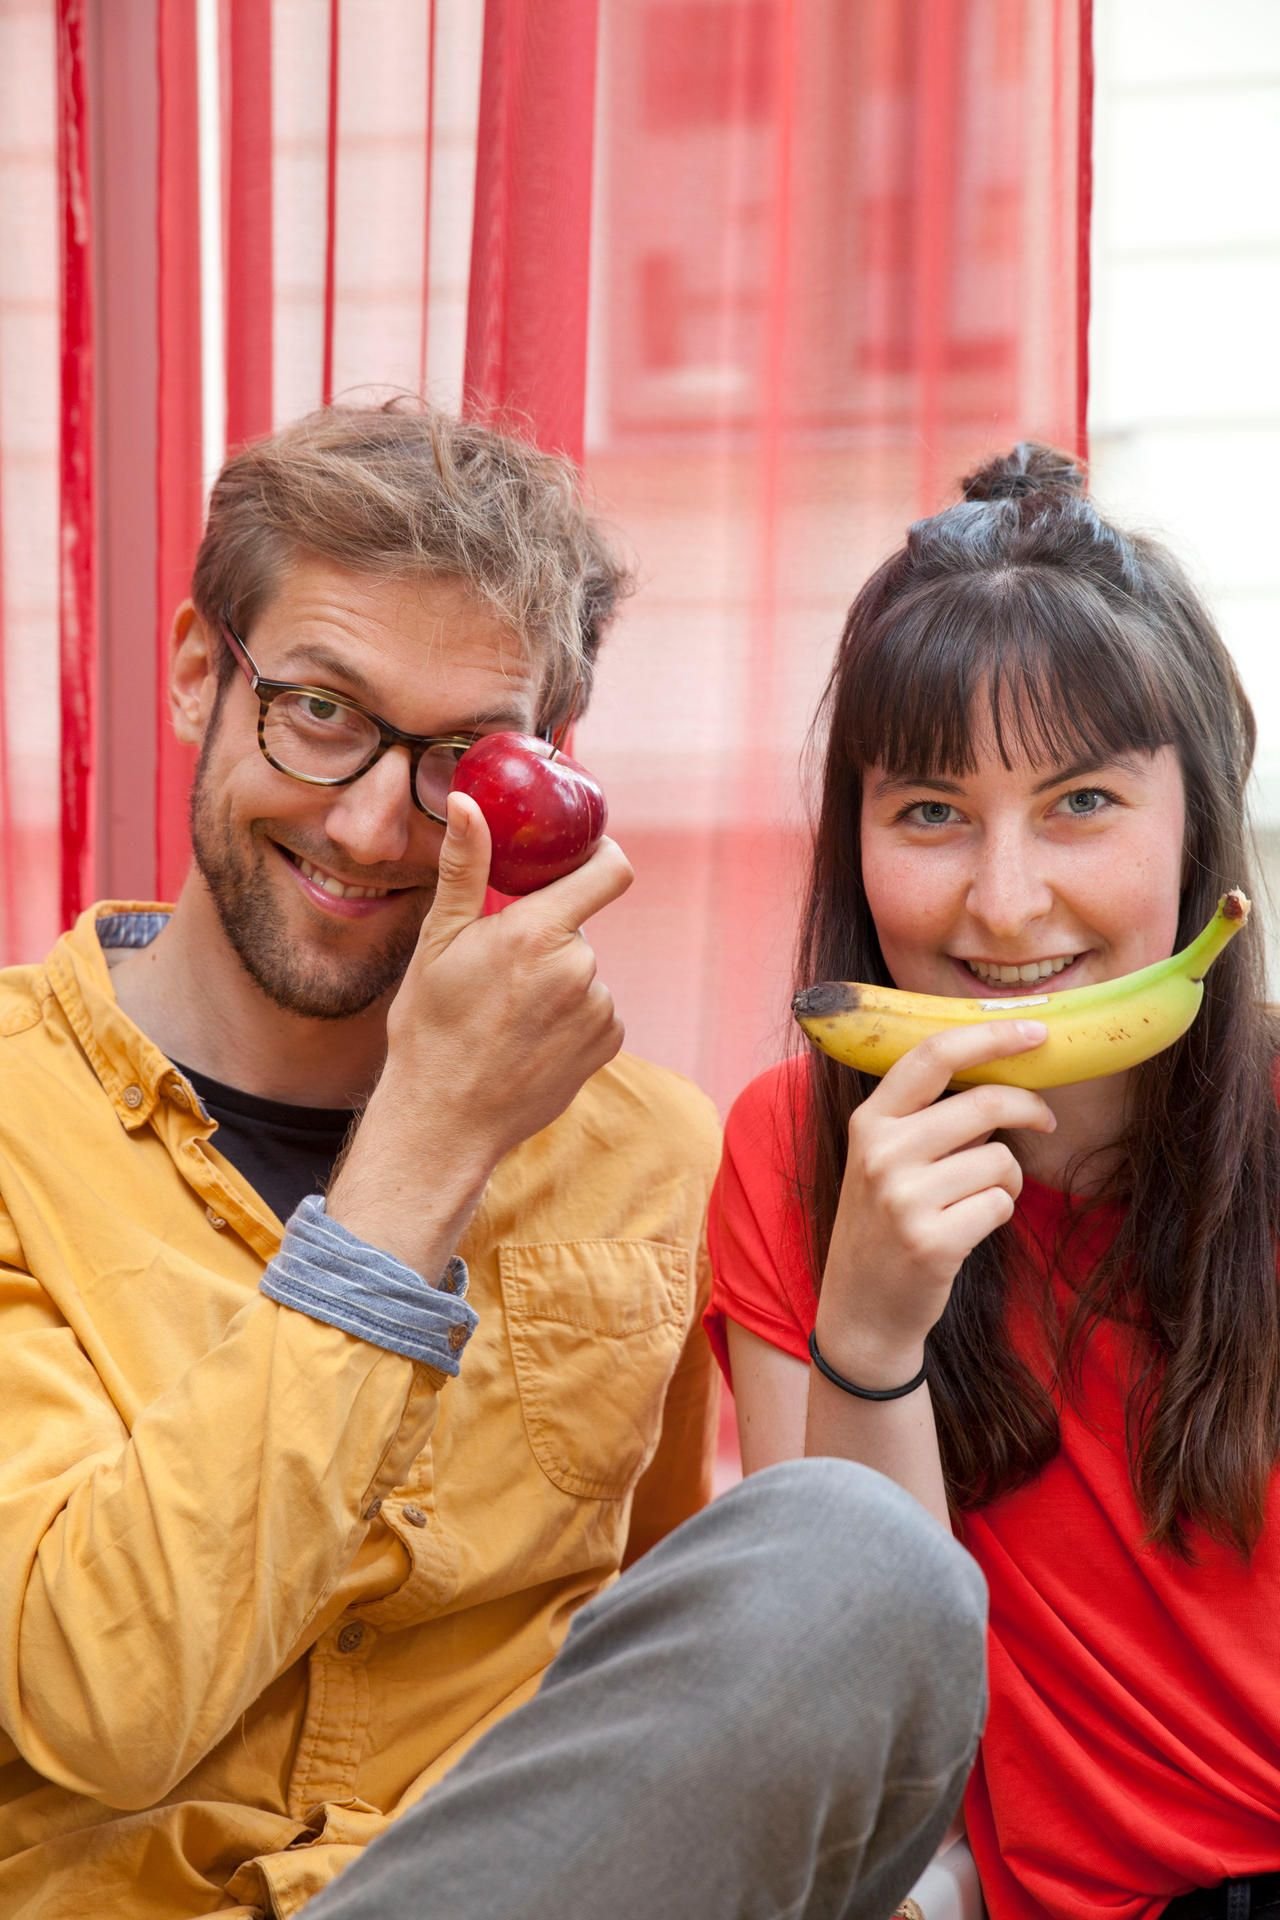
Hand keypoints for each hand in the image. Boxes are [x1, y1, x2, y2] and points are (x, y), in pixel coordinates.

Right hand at [328, 792, 632, 1271]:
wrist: (445, 1119)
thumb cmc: (431, 1029)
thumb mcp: (438, 942)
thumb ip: (464, 868)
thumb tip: (469, 803)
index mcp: (537, 933)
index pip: (608, 871)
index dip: (601, 856)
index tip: (582, 858)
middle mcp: (579, 969)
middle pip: (580, 926)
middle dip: (549, 936)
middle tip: (500, 969)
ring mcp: (598, 1009)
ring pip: (586, 970)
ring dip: (559, 979)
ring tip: (510, 1013)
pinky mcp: (608, 1043)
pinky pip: (597, 1008)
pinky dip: (572, 1014)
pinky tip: (531, 1037)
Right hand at [814, 1020, 1054, 1386]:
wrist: (861, 1308)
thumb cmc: (884, 1224)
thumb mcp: (883, 1160)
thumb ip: (927, 1118)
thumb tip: (1001, 1070)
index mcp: (869, 1121)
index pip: (932, 1056)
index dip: (990, 1036)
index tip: (1034, 1030)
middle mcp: (881, 1153)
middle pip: (984, 1104)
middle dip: (1028, 1109)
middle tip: (1044, 1121)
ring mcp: (903, 1198)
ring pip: (1000, 1160)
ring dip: (1007, 1178)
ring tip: (979, 1198)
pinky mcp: (932, 1241)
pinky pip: (1001, 1205)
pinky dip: (999, 1213)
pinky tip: (968, 1229)